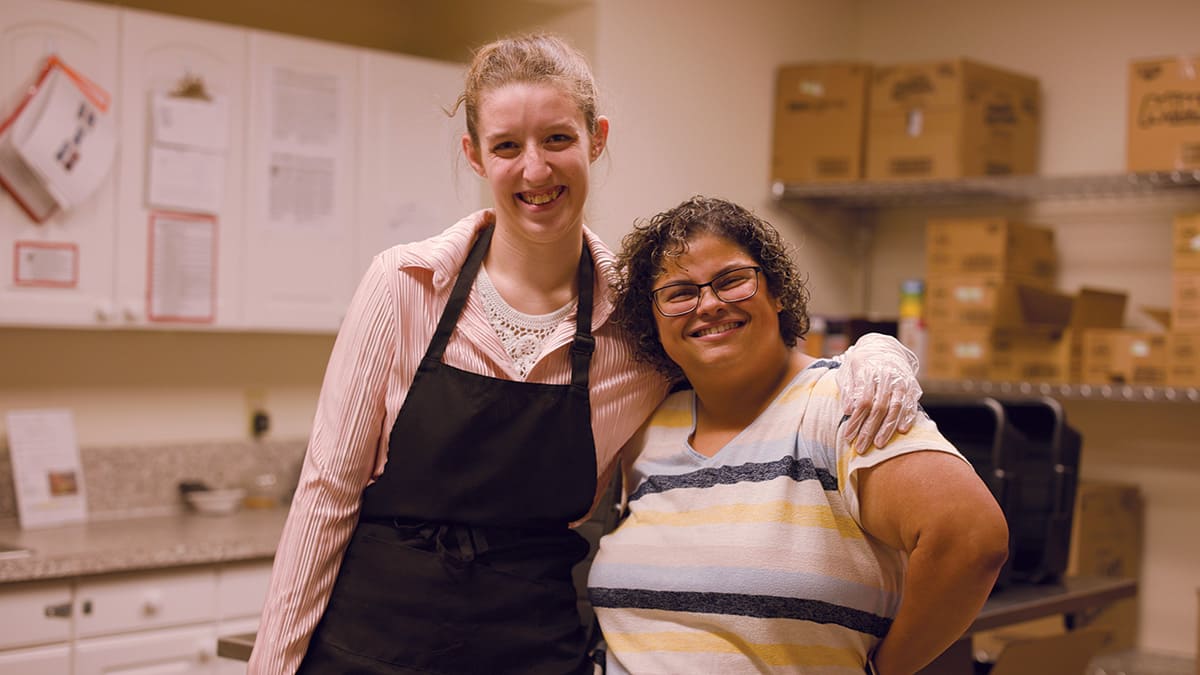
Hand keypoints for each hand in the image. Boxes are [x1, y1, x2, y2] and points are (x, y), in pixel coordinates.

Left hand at [835, 333, 921, 452]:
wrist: (882, 346)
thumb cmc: (860, 363)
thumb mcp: (848, 370)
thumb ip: (848, 388)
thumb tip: (847, 410)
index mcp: (868, 370)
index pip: (862, 400)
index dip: (856, 420)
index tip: (848, 437)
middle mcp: (886, 376)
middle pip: (878, 407)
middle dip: (869, 430)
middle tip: (861, 448)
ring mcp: (901, 381)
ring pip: (896, 407)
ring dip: (888, 428)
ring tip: (879, 444)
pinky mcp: (912, 385)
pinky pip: (911, 403)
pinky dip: (908, 417)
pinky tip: (902, 431)